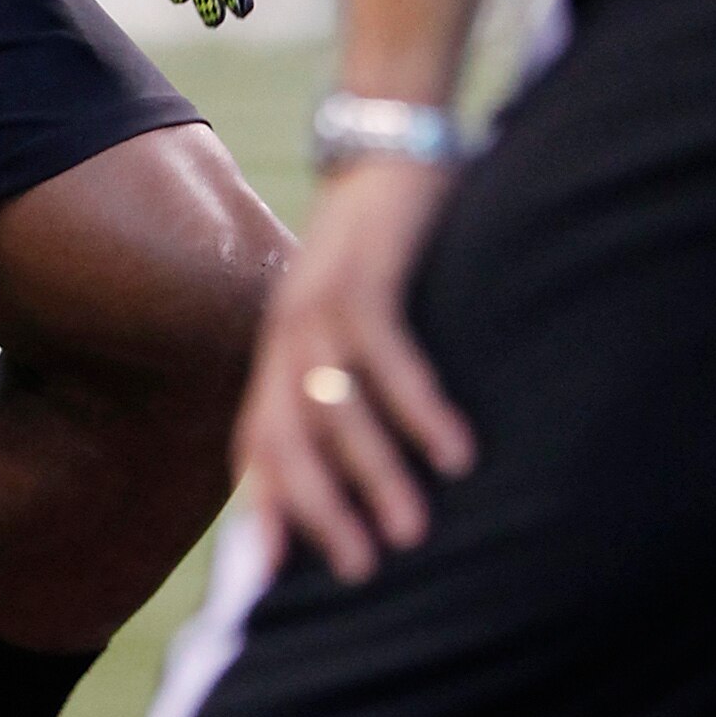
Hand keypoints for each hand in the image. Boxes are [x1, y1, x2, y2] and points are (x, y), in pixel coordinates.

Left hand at [231, 156, 473, 581]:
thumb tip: (364, 446)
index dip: (266, 509)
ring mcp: (321, 304)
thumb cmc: (382, 239)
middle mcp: (288, 333)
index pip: (259, 444)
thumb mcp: (351, 310)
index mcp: (279, 348)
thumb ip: (346, 370)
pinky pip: (389, 355)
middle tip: (360, 573)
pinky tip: (456, 451)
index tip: (273, 581)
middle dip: (319, 511)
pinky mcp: (365, 274)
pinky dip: (419, 406)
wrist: (387, 135)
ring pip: (335, 408)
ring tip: (413, 531)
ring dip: (375, 472)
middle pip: (286, 440)